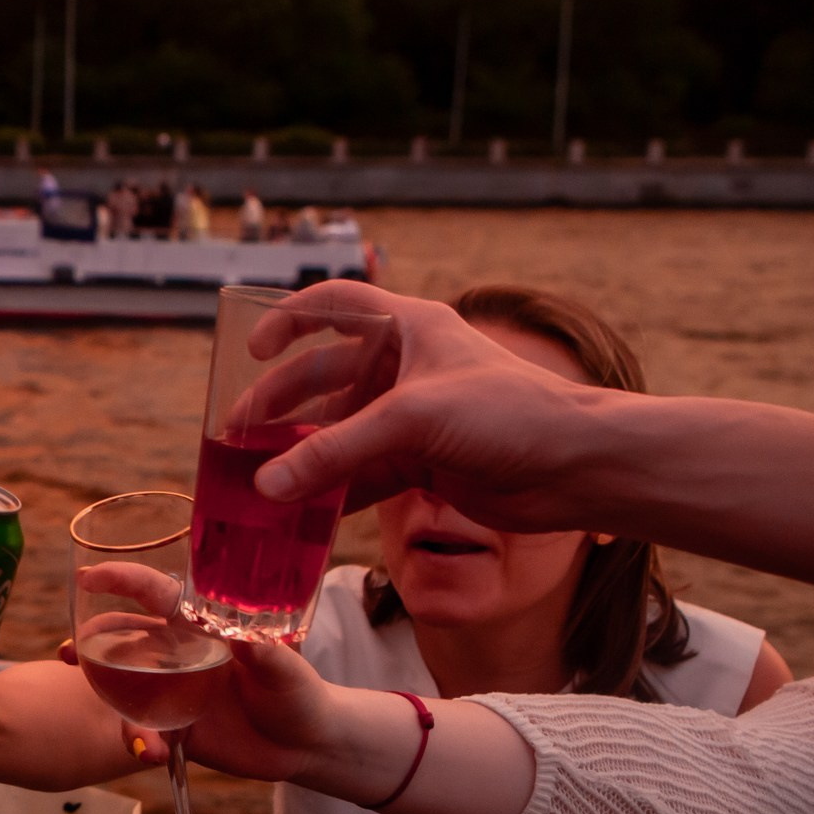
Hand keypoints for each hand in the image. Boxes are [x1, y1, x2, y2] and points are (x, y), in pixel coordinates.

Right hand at [66, 564, 344, 782]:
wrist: (307, 746)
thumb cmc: (301, 694)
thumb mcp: (289, 670)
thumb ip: (267, 652)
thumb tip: (248, 636)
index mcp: (203, 628)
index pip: (157, 594)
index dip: (123, 581)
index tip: (90, 577)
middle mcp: (180, 654)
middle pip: (124, 639)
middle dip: (91, 643)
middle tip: (71, 652)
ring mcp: (173, 691)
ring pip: (125, 688)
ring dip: (111, 702)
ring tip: (126, 727)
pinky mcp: (175, 727)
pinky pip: (143, 730)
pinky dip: (141, 741)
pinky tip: (151, 753)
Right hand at [246, 282, 609, 528]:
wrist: (576, 468)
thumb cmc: (508, 415)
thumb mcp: (411, 421)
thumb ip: (333, 453)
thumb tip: (265, 488)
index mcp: (409, 327)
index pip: (335, 303)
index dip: (289, 319)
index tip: (252, 351)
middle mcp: (407, 365)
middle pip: (324, 375)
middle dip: (279, 402)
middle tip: (238, 434)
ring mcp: (414, 416)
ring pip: (339, 428)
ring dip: (300, 450)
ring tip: (257, 476)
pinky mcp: (422, 462)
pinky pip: (361, 471)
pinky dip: (330, 488)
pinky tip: (300, 510)